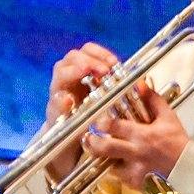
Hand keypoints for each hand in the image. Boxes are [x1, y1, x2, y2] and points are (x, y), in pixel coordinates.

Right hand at [43, 42, 119, 179]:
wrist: (71, 142)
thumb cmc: (90, 118)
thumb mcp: (103, 100)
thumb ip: (114, 88)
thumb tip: (140, 81)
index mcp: (82, 71)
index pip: (88, 51)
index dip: (100, 53)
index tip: (114, 62)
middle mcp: (68, 78)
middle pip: (72, 56)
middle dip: (88, 60)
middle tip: (103, 71)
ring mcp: (58, 92)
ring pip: (60, 72)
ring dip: (74, 70)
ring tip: (85, 73)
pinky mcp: (53, 110)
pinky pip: (55, 102)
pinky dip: (61, 100)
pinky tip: (69, 100)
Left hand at [81, 83, 189, 189]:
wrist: (188, 170)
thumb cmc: (178, 143)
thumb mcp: (168, 118)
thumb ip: (153, 100)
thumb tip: (140, 84)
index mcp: (143, 135)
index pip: (115, 126)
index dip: (101, 122)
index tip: (96, 120)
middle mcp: (135, 153)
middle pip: (104, 148)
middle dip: (92, 143)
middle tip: (88, 138)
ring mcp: (133, 170)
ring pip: (107, 164)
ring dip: (101, 157)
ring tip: (98, 150)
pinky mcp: (133, 183)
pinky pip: (116, 176)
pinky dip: (114, 168)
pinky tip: (117, 162)